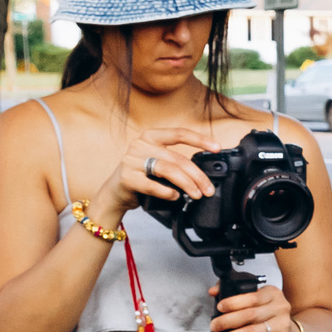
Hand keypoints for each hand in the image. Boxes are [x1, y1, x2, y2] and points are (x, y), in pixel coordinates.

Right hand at [85, 125, 215, 227]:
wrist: (115, 194)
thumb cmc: (141, 178)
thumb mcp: (157, 163)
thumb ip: (175, 163)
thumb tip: (202, 175)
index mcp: (151, 137)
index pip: (179, 134)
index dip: (200, 139)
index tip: (217, 148)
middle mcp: (140, 145)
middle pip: (177, 158)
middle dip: (197, 175)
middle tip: (208, 189)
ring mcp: (132, 161)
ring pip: (167, 170)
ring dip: (186, 184)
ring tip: (196, 195)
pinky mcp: (127, 178)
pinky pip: (152, 185)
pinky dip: (166, 192)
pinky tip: (175, 197)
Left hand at [209, 279, 301, 331]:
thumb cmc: (267, 317)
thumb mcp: (254, 301)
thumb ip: (233, 293)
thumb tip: (213, 291)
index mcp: (272, 293)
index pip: (251, 297)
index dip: (233, 303)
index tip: (219, 308)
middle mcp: (280, 307)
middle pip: (249, 315)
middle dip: (226, 322)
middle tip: (214, 327)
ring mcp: (282, 325)